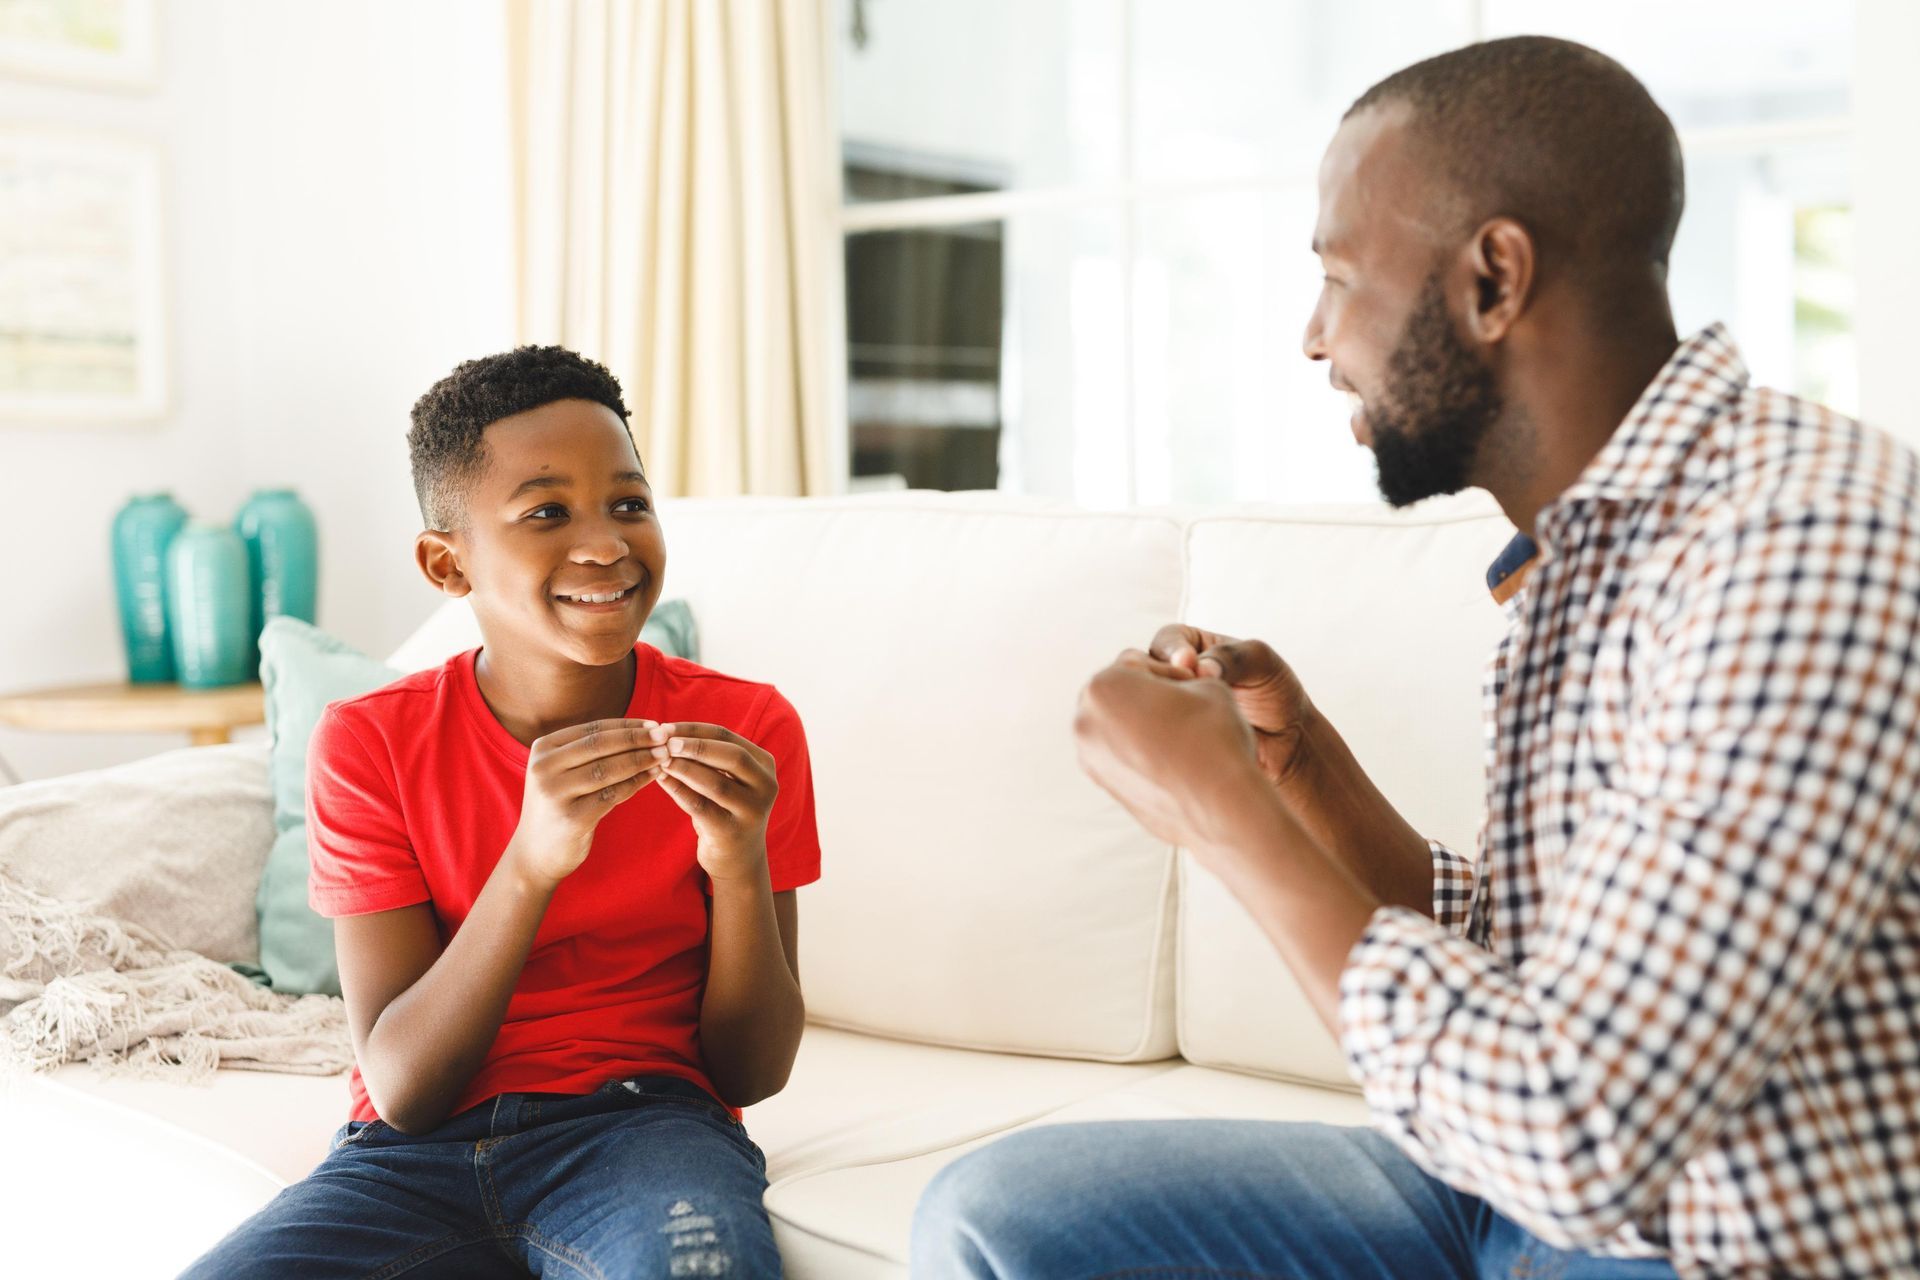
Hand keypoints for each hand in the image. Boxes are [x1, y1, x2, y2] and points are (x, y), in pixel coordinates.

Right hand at [509, 719, 662, 887]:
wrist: (535, 852)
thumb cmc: (559, 805)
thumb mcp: (563, 771)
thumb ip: (589, 751)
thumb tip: (642, 729)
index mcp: (543, 748)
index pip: (593, 730)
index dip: (627, 726)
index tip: (654, 724)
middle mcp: (544, 767)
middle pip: (600, 745)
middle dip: (637, 739)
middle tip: (665, 735)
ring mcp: (555, 793)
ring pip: (608, 769)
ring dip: (641, 760)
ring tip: (665, 754)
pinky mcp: (571, 817)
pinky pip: (612, 795)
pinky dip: (636, 783)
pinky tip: (653, 776)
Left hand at [650, 722, 778, 883]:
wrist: (738, 858)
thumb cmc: (725, 808)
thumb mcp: (727, 779)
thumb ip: (709, 758)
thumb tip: (668, 733)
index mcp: (764, 764)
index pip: (727, 737)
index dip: (694, 730)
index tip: (665, 727)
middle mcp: (766, 786)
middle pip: (731, 756)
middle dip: (695, 746)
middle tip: (665, 742)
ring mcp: (753, 811)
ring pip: (716, 783)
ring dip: (685, 768)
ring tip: (661, 760)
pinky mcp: (733, 832)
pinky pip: (701, 807)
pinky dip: (679, 791)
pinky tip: (661, 780)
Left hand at [1073, 655, 1266, 853]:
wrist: (1221, 805)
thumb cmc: (1214, 735)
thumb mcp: (1206, 683)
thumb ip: (1177, 676)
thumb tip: (1169, 688)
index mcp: (1103, 685)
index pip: (1136, 662)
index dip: (1171, 672)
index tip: (1194, 689)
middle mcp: (1085, 721)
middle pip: (1119, 695)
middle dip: (1148, 697)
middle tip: (1186, 711)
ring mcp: (1090, 757)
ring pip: (1118, 727)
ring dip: (1143, 726)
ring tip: (1181, 738)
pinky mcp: (1104, 786)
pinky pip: (1121, 757)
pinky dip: (1141, 754)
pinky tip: (1173, 761)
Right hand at [1149, 624, 1315, 787]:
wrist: (1286, 746)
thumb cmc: (1275, 696)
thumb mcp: (1262, 663)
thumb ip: (1232, 656)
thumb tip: (1200, 669)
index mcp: (1193, 645)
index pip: (1167, 640)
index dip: (1173, 652)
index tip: (1190, 666)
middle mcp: (1174, 674)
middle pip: (1145, 669)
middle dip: (1161, 679)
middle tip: (1184, 693)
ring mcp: (1168, 707)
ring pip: (1144, 702)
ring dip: (1159, 709)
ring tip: (1185, 719)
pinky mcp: (1168, 736)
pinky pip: (1152, 731)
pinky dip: (1162, 732)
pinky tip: (1184, 738)